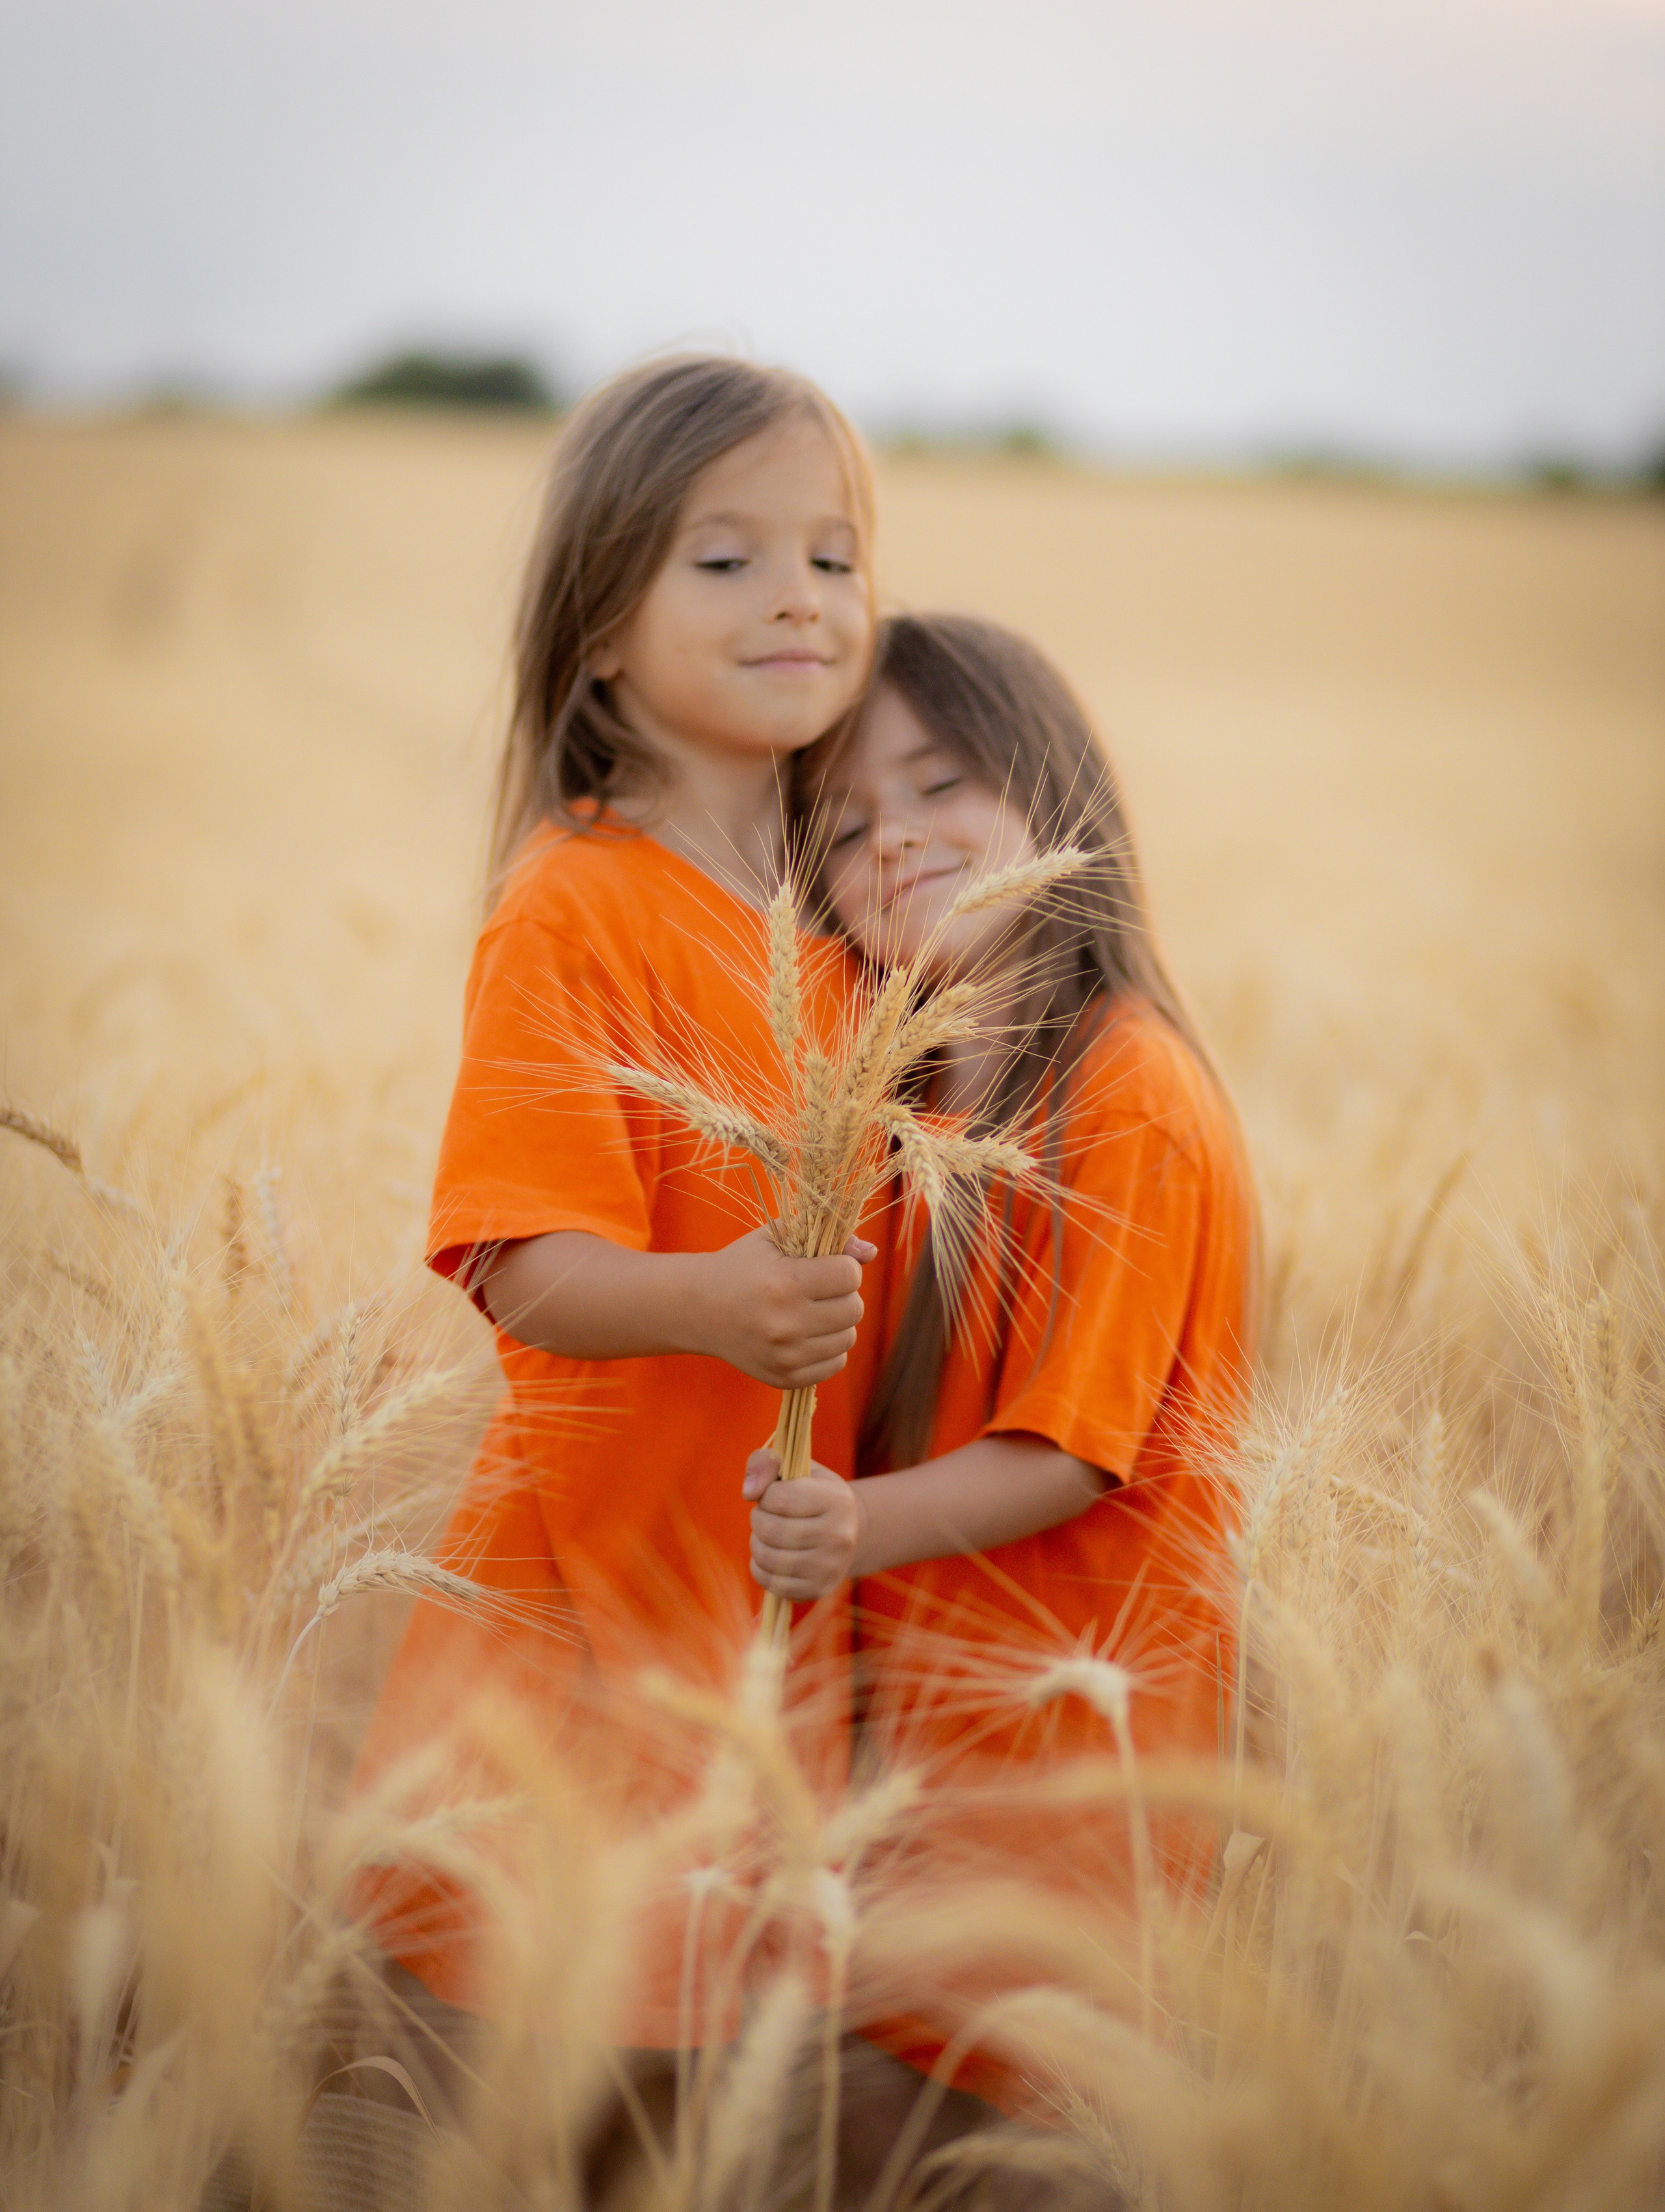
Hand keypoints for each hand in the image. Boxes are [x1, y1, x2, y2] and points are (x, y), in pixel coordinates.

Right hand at [685, 1227, 874, 1389]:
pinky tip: (807, 1334)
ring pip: (848, 1337)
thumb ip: (825, 1238)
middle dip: (842, 1295)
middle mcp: (786, 1324)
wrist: (700, 1309)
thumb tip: (870, 1252)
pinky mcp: (786, 1378)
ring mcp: (786, 1356)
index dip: (842, 1266)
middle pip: (854, 1308)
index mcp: (784, 1284)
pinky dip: (828, 1348)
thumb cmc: (743, 1266)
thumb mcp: (776, 1239)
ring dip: (837, 1322)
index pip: (849, 1275)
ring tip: (811, 1311)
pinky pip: (836, 1363)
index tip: (825, 1266)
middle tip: (818, 1289)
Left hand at [743, 1448, 864, 1599]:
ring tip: (768, 1535)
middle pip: (771, 1530)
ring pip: (768, 1558)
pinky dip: (760, 1568)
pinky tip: (770, 1556)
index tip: (774, 1494)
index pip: (781, 1498)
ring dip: (757, 1544)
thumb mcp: (796, 1467)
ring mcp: (830, 1567)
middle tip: (767, 1515)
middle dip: (758, 1520)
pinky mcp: (818, 1589)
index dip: (766, 1495)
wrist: (847, 1532)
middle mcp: (839, 1535)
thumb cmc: (813, 1493)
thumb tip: (748, 1491)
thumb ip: (766, 1463)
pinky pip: (772, 1583)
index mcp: (836, 1499)